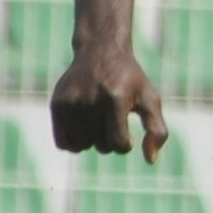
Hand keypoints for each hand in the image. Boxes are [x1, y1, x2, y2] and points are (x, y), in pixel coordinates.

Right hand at [51, 44, 168, 162]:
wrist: (100, 52)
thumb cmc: (130, 80)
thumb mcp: (150, 99)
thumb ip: (156, 130)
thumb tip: (150, 160)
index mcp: (115, 99)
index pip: (118, 144)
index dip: (126, 144)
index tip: (129, 134)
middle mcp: (89, 100)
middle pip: (101, 146)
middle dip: (110, 140)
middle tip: (112, 120)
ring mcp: (70, 103)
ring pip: (82, 146)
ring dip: (92, 141)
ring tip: (98, 121)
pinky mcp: (56, 105)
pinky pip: (63, 144)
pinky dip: (74, 143)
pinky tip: (83, 129)